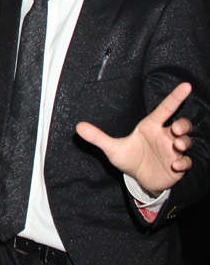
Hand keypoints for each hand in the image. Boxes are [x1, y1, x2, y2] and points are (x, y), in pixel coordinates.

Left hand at [77, 82, 193, 196]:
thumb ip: (98, 137)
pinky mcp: (177, 166)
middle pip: (182, 124)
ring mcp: (172, 151)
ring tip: (177, 145)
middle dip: (183, 125)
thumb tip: (78, 127)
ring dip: (184, 142)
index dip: (176, 96)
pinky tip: (175, 165)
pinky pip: (186, 162)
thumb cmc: (129, 158)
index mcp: (151, 126)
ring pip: (186, 141)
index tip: (186, 85)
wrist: (138, 179)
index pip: (165, 108)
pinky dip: (183, 163)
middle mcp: (164, 136)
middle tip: (175, 129)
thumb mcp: (113, 148)